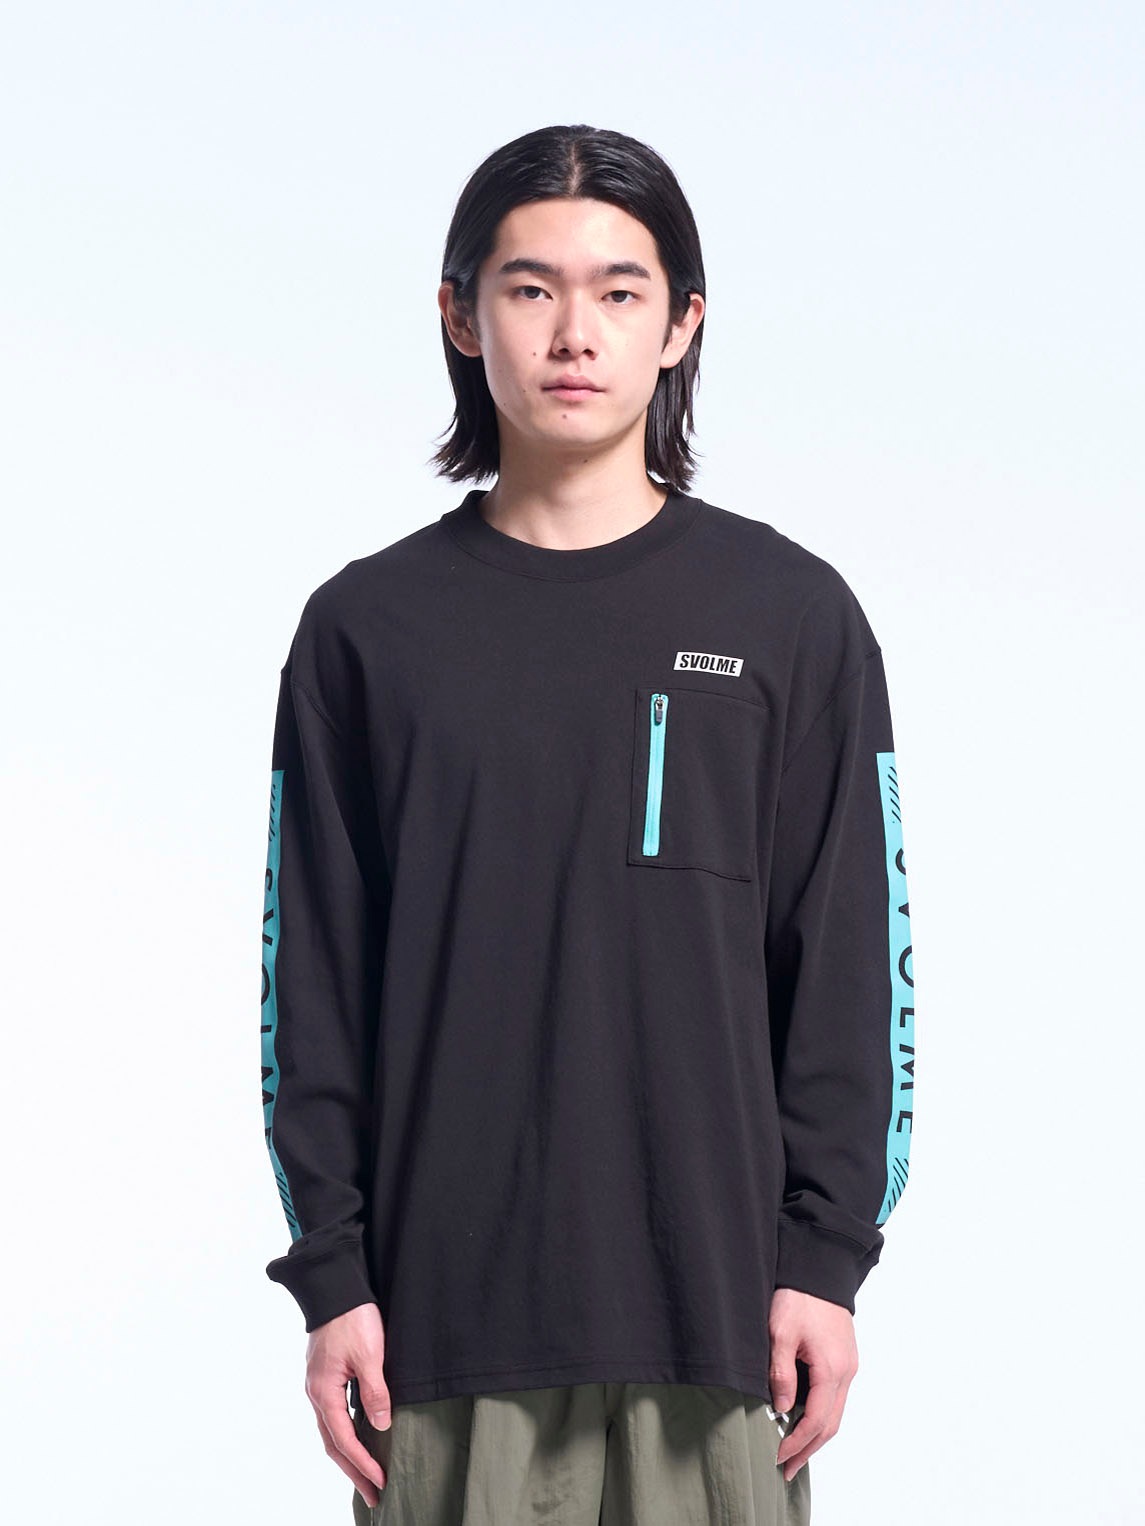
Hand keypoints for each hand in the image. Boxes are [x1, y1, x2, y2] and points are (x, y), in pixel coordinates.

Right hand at [304, 1301, 391, 1507]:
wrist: (335, 1286)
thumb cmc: (351, 1317)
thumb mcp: (369, 1354)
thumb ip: (374, 1391)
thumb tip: (380, 1425)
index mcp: (324, 1391)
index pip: (344, 1439)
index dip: (362, 1463)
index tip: (380, 1481)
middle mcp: (316, 1393)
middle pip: (333, 1443)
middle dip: (353, 1471)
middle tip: (373, 1494)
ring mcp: (318, 1385)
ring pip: (331, 1431)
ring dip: (348, 1456)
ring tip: (367, 1475)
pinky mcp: (325, 1376)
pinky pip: (333, 1415)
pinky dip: (345, 1434)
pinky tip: (359, 1438)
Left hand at [768, 1286, 858, 1482]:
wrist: (819, 1266)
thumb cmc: (798, 1295)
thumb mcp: (780, 1333)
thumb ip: (781, 1373)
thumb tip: (783, 1410)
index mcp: (832, 1368)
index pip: (817, 1420)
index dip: (797, 1443)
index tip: (778, 1457)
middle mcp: (846, 1371)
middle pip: (831, 1424)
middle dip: (809, 1449)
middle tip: (787, 1469)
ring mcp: (849, 1364)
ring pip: (836, 1412)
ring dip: (816, 1435)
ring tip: (794, 1452)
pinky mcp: (845, 1356)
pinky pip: (836, 1396)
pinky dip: (821, 1415)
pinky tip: (805, 1420)